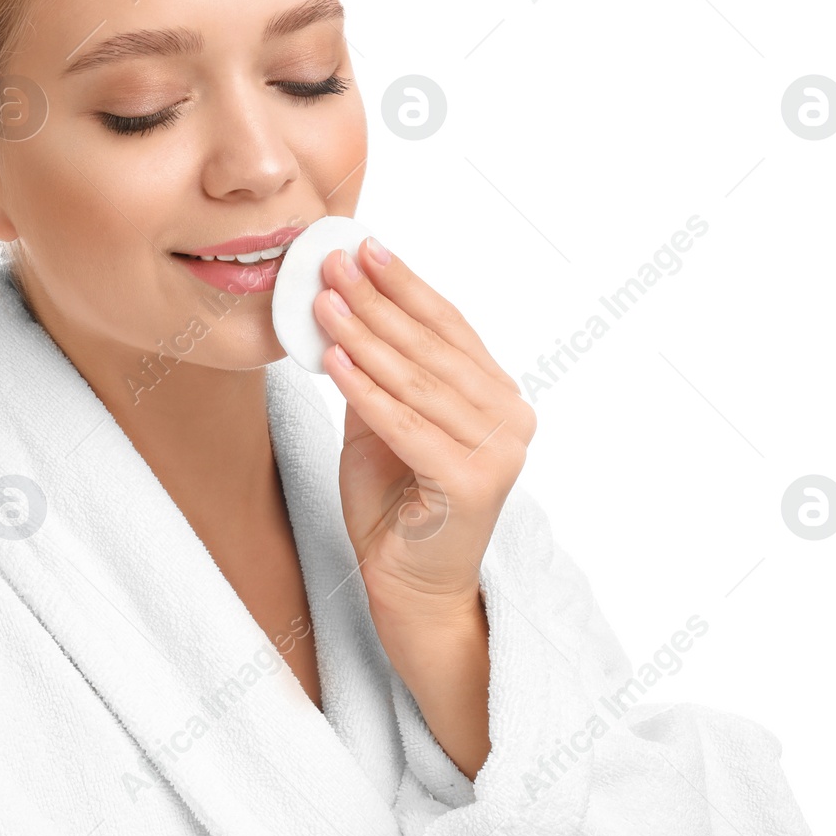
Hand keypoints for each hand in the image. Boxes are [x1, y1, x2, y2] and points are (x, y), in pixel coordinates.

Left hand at [313, 237, 535, 626]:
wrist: (410, 589)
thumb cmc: (396, 505)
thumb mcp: (382, 424)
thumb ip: (378, 373)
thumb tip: (345, 306)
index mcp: (497, 396)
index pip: (449, 326)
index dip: (405, 285)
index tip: (365, 247)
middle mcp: (511, 419)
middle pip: (432, 347)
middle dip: (377, 301)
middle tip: (332, 264)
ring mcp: (499, 453)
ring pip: (417, 381)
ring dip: (365, 336)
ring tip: (324, 302)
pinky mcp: (473, 485)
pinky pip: (407, 426)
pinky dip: (367, 391)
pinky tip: (334, 359)